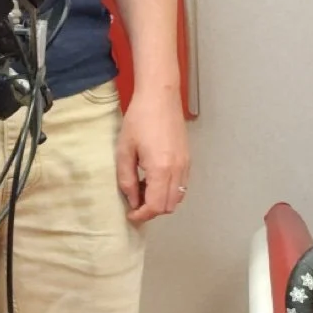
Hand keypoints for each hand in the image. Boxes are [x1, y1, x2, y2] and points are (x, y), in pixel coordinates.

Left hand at [116, 85, 190, 225]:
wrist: (160, 97)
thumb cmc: (139, 119)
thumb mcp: (124, 150)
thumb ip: (127, 179)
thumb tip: (132, 199)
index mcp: (160, 169)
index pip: (155, 206)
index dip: (142, 215)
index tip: (130, 213)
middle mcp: (177, 170)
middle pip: (169, 206)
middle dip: (151, 210)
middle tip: (135, 202)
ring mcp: (185, 165)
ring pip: (177, 198)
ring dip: (161, 200)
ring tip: (143, 188)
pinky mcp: (188, 159)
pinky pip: (182, 185)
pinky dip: (168, 190)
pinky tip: (154, 178)